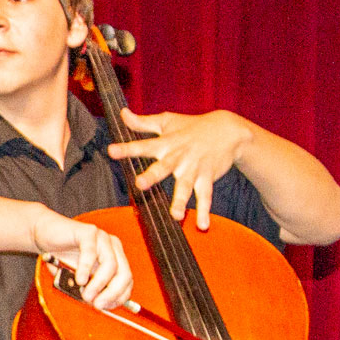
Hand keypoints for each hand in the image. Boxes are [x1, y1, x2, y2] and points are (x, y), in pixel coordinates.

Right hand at [31, 209, 132, 310]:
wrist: (42, 234)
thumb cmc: (60, 256)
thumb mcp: (76, 277)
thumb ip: (86, 288)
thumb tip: (94, 303)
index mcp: (114, 257)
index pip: (126, 280)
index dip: (119, 297)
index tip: (104, 307)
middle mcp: (112, 247)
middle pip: (124, 273)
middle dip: (112, 293)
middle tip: (97, 305)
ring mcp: (102, 238)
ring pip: (111, 265)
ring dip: (99, 284)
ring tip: (86, 295)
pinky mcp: (87, 232)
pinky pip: (91, 253)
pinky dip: (86, 269)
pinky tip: (79, 279)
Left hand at [107, 107, 252, 230]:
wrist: (228, 130)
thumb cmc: (192, 126)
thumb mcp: (166, 121)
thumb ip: (142, 123)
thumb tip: (122, 114)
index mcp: (166, 144)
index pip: (143, 146)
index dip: (127, 149)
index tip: (111, 151)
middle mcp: (178, 157)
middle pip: (163, 168)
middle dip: (152, 176)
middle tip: (141, 184)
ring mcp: (194, 169)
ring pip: (186, 186)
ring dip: (181, 201)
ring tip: (176, 216)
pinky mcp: (208, 178)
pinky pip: (206, 197)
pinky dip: (205, 211)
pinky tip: (203, 226)